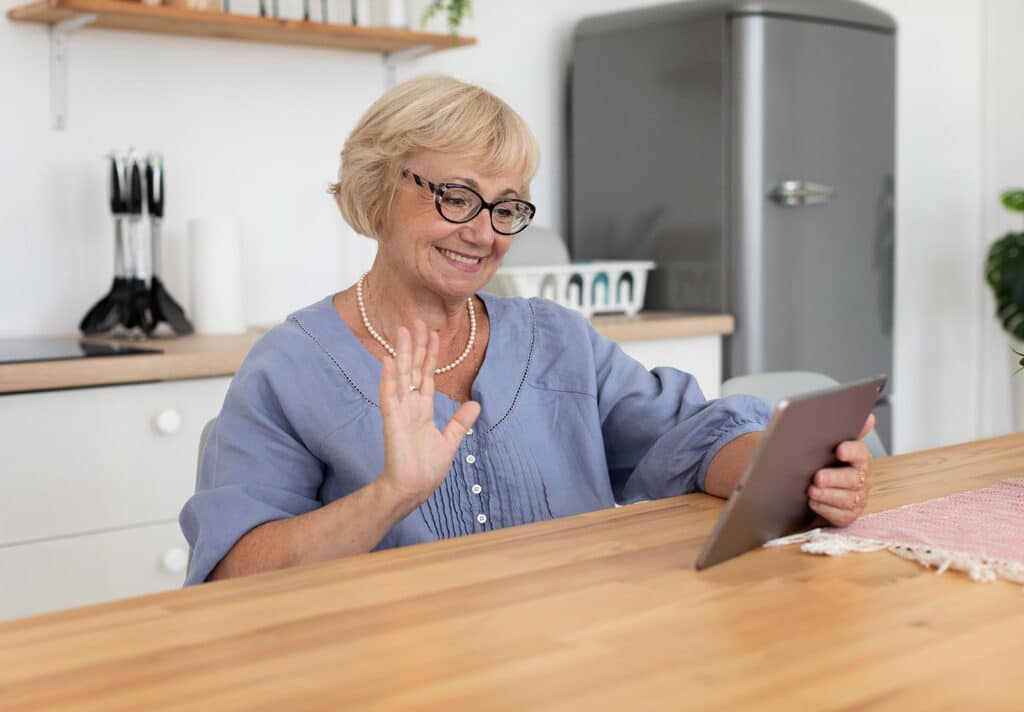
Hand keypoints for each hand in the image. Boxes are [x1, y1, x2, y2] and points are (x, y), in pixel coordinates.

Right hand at [376, 320, 480, 505]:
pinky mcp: (392, 421)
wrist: (413, 488)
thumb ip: (459, 421)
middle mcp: (410, 406)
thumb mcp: (451, 440)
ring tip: (403, 331)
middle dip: (415, 346)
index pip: (426, 375)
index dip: (429, 355)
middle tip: (416, 321)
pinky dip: (389, 377)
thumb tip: (475, 404)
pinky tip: (389, 359)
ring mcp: (399, 412)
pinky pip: (389, 395)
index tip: (432, 334)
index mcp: (422, 410)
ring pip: (401, 376)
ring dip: (402, 353)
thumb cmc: (426, 468)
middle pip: (412, 369)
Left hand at [807, 414, 875, 526]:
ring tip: (811, 490)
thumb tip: (869, 418)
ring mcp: (857, 498)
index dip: (851, 451)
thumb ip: (846, 430)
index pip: (861, 453)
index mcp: (860, 458)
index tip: (840, 450)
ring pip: (848, 500)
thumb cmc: (824, 462)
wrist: (815, 485)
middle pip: (854, 479)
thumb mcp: (829, 444)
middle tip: (817, 477)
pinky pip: (841, 515)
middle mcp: (862, 479)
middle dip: (835, 479)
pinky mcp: (848, 515)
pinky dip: (826, 509)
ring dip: (828, 495)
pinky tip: (813, 502)